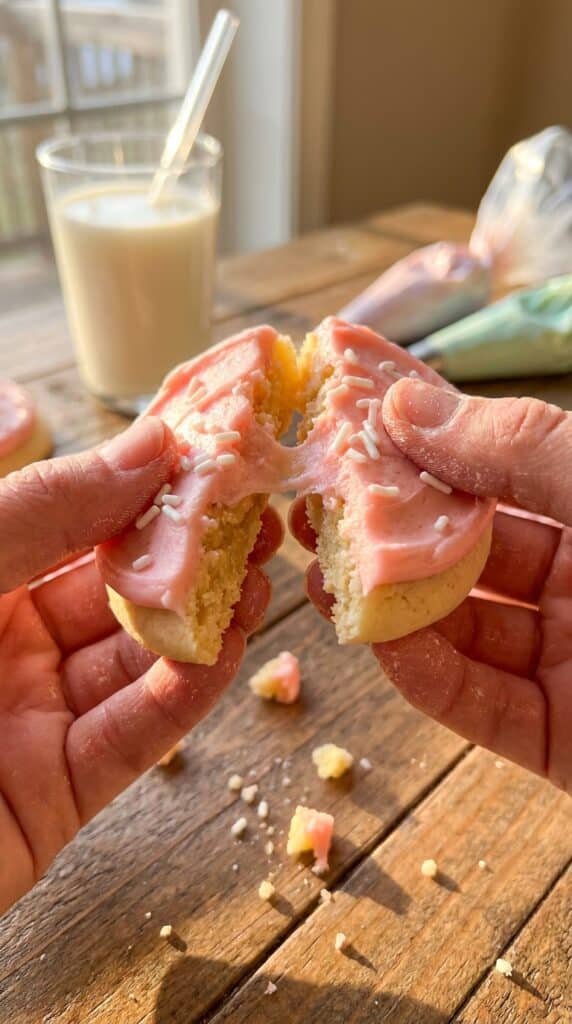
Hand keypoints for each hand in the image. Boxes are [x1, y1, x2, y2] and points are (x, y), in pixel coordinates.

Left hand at [0, 418, 280, 913]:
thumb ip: (43, 506)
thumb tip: (147, 446)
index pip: (69, 519)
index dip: (139, 487)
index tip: (207, 457)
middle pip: (112, 589)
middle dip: (187, 556)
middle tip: (256, 520)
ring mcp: (27, 722)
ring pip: (133, 663)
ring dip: (201, 624)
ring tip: (259, 582)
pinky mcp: (52, 798)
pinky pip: (130, 738)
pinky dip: (183, 697)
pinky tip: (223, 653)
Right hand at [290, 381, 571, 793]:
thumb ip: (520, 447)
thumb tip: (406, 402)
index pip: (497, 460)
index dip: (424, 431)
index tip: (351, 403)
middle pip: (467, 546)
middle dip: (389, 523)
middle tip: (317, 500)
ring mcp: (570, 661)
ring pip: (461, 626)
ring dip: (390, 601)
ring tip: (321, 570)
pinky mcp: (557, 740)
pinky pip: (476, 703)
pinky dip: (423, 674)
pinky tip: (376, 639)